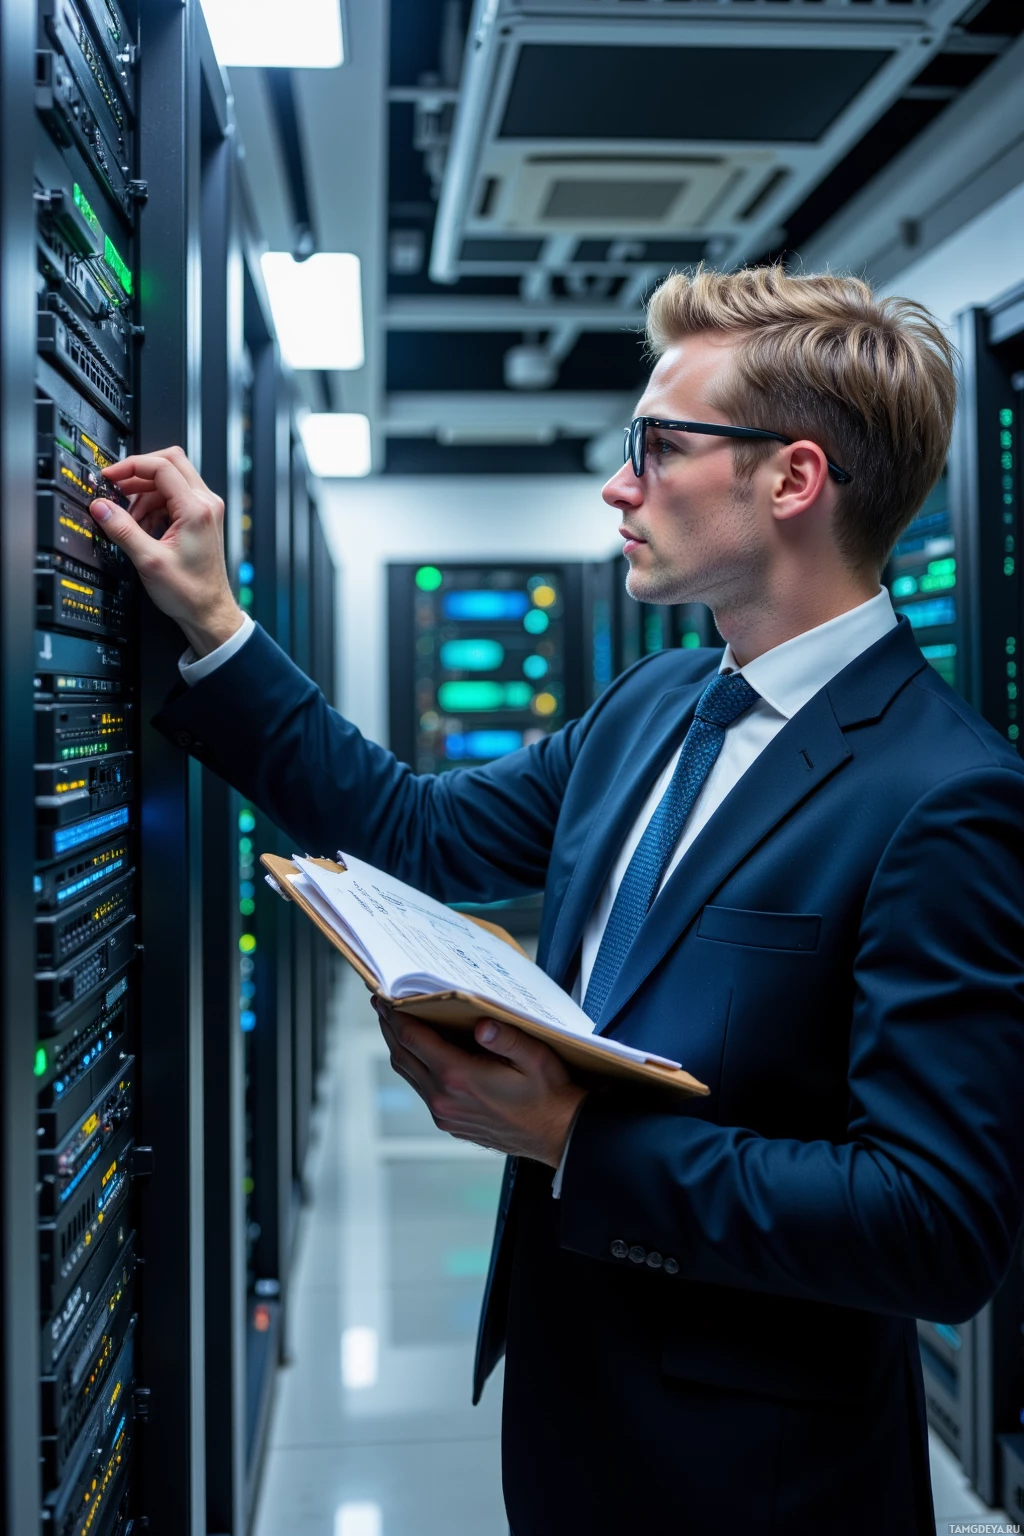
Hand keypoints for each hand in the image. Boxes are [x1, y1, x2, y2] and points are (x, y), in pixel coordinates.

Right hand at [89, 446, 243, 656]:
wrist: (208, 611)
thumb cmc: (190, 592)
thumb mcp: (148, 560)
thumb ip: (122, 529)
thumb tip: (101, 507)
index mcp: (196, 509)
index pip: (161, 466)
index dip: (131, 466)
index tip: (110, 476)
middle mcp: (206, 504)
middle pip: (170, 463)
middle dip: (138, 474)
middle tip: (117, 488)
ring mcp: (206, 509)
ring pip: (170, 480)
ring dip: (145, 494)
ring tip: (129, 520)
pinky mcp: (201, 518)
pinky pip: (174, 497)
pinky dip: (154, 505)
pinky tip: (142, 526)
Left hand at [374, 1000, 587, 1166]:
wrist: (557, 1135)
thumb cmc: (549, 1096)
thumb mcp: (537, 1059)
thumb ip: (509, 1039)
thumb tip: (482, 1024)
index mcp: (461, 1078)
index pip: (414, 1040)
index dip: (395, 1016)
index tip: (383, 998)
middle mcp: (445, 1099)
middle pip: (403, 1056)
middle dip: (390, 1027)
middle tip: (381, 1003)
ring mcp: (445, 1114)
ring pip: (409, 1073)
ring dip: (399, 1047)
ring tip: (395, 1023)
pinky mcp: (450, 1122)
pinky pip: (421, 1089)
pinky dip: (414, 1065)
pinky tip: (421, 1052)